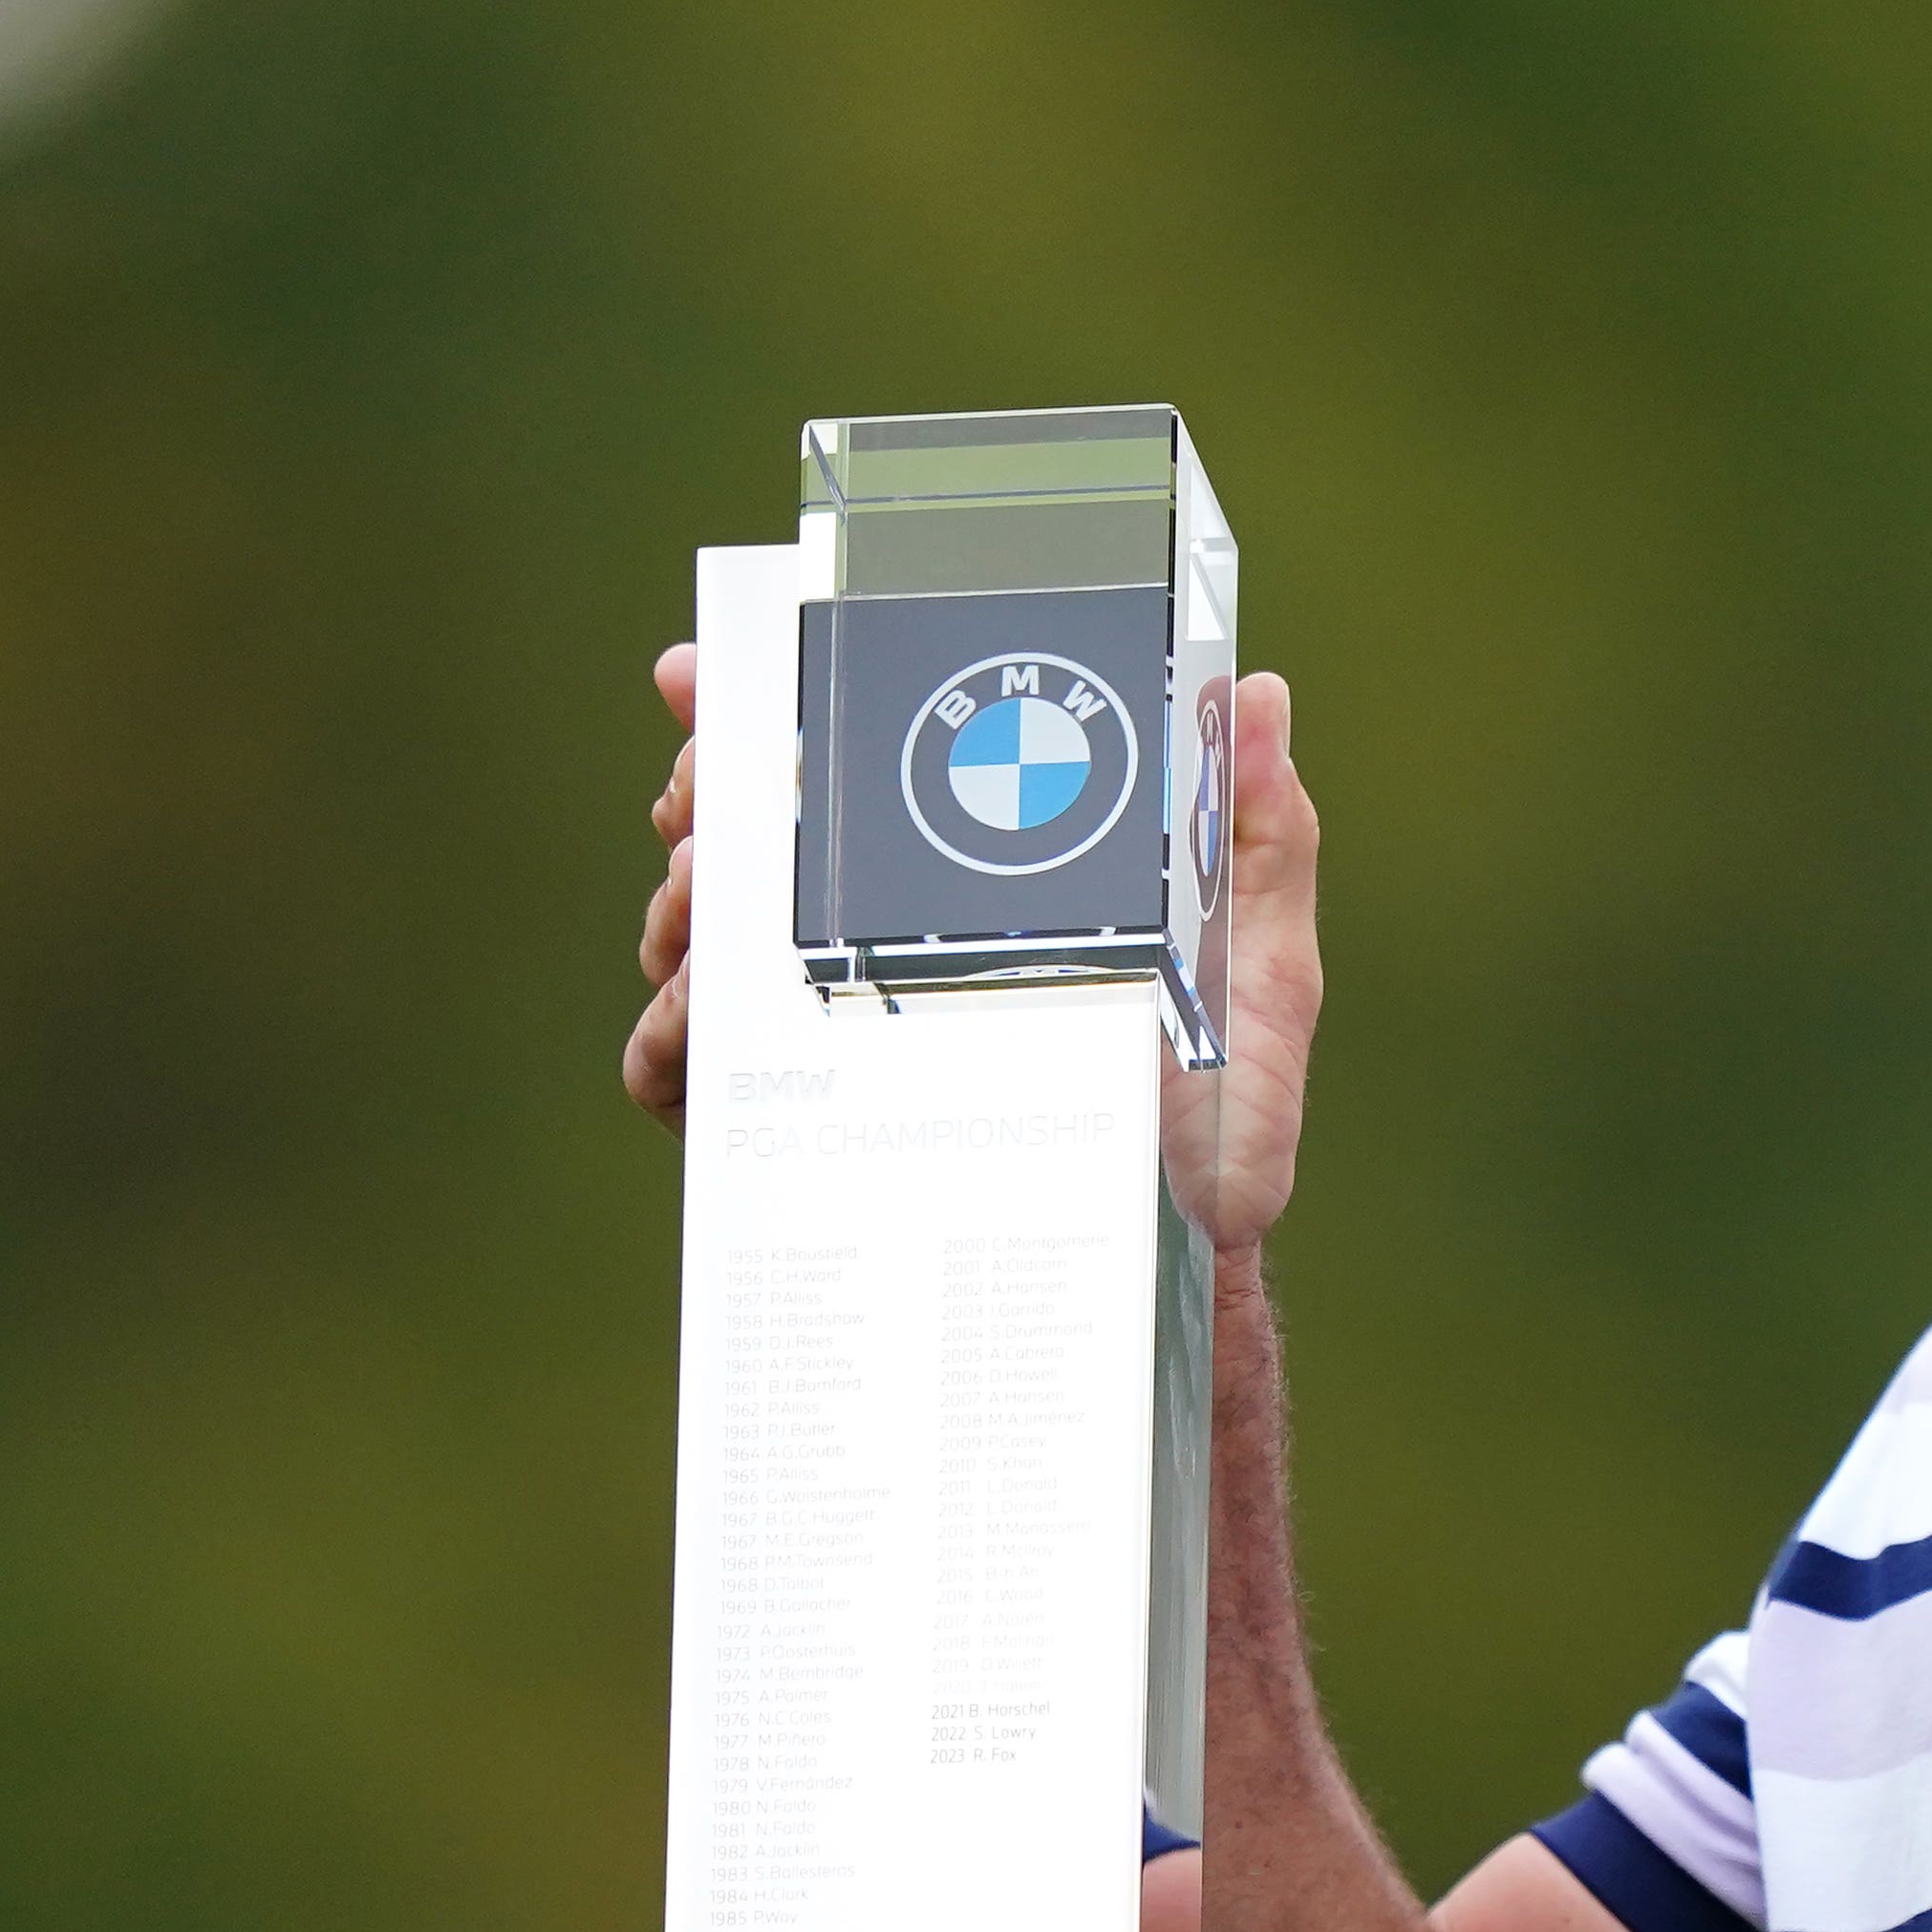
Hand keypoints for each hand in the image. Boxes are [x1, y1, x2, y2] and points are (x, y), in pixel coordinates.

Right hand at [621, 646, 1326, 1255]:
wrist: (1183, 1255)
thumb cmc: (1225, 1106)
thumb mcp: (1261, 959)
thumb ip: (1260, 830)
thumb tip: (1258, 693)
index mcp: (981, 877)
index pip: (850, 768)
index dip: (763, 705)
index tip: (701, 676)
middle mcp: (895, 939)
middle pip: (749, 836)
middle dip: (705, 803)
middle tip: (707, 809)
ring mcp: (844, 1026)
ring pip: (703, 940)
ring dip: (684, 913)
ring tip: (703, 905)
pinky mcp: (816, 1120)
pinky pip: (697, 1074)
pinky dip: (670, 1044)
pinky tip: (692, 1032)